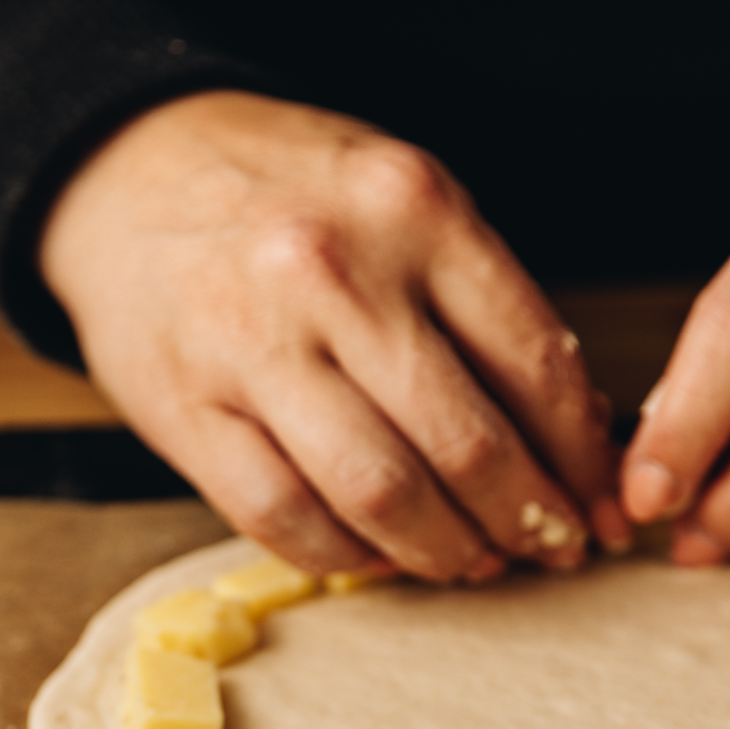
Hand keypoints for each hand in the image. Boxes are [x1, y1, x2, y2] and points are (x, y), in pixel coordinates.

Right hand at [39, 90, 624, 580]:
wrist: (127, 168)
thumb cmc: (289, 194)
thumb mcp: (404, 203)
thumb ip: (486, 304)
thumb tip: (582, 433)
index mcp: (412, 210)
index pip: (534, 363)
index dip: (582, 458)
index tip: (602, 504)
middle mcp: (334, 274)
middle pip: (463, 444)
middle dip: (526, 518)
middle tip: (550, 549)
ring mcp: (252, 347)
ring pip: (379, 495)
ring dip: (443, 551)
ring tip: (472, 560)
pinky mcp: (187, 413)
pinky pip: (285, 519)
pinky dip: (346, 555)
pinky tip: (378, 553)